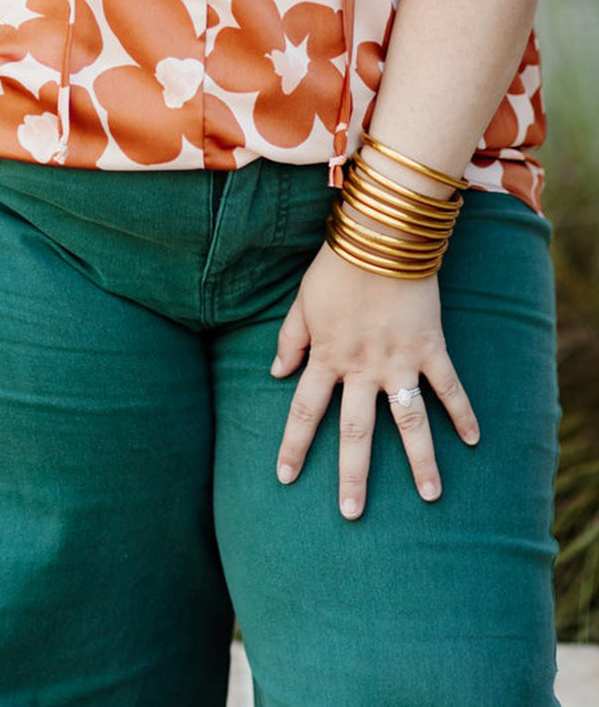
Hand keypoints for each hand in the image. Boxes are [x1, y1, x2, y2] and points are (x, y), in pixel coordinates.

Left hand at [271, 241, 479, 518]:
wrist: (380, 237)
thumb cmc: (337, 266)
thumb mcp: (302, 302)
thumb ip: (290, 340)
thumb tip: (278, 373)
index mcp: (326, 356)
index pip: (305, 411)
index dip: (294, 445)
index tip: (286, 477)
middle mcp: (361, 368)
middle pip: (356, 431)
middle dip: (353, 475)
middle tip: (352, 514)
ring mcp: (398, 360)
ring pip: (409, 420)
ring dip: (420, 460)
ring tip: (431, 497)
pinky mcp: (430, 347)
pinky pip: (448, 387)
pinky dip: (462, 412)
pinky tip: (473, 441)